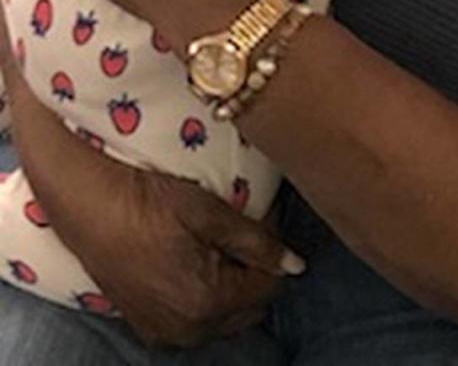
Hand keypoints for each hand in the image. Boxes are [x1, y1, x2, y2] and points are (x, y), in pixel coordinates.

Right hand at [10, 70, 299, 345]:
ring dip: (233, 285)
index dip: (274, 248)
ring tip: (222, 240)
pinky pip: (194, 320)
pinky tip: (197, 258)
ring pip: (223, 317)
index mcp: (207, 301)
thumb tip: (296, 265)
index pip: (269, 285)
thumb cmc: (149, 201)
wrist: (86, 206)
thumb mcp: (210, 212)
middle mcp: (187, 329)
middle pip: (248, 306)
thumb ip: (257, 242)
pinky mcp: (146, 325)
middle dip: (256, 270)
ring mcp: (164, 332)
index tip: (267, 214)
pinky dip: (206, 296)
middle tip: (249, 227)